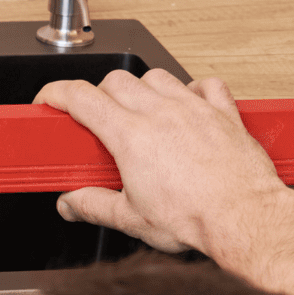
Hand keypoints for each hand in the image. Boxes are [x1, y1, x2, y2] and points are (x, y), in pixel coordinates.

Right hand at [33, 69, 293, 264]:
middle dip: (98, 93)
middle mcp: (160, 113)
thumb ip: (93, 206)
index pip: (80, 97)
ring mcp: (193, 108)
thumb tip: (71, 204)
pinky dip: (192, 89)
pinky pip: (205, 84)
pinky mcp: (223, 113)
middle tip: (97, 117)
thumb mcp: (131, 219)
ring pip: (156, 76)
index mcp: (130, 136)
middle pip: (115, 80)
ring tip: (140, 111)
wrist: (243, 217)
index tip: (49, 100)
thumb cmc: (196, 217)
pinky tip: (188, 104)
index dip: (57, 94)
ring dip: (141, 88)